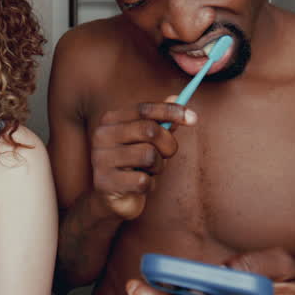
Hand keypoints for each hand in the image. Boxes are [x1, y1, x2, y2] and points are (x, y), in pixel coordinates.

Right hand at [91, 100, 194, 218]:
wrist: (113, 197)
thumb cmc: (134, 163)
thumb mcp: (148, 140)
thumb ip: (161, 120)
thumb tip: (176, 97)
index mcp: (111, 120)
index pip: (144, 109)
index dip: (171, 111)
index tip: (193, 118)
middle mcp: (102, 135)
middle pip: (150, 130)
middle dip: (168, 144)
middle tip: (167, 154)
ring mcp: (101, 159)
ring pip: (149, 156)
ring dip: (158, 167)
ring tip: (148, 171)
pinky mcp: (106, 183)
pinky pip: (143, 181)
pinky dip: (149, 184)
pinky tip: (139, 185)